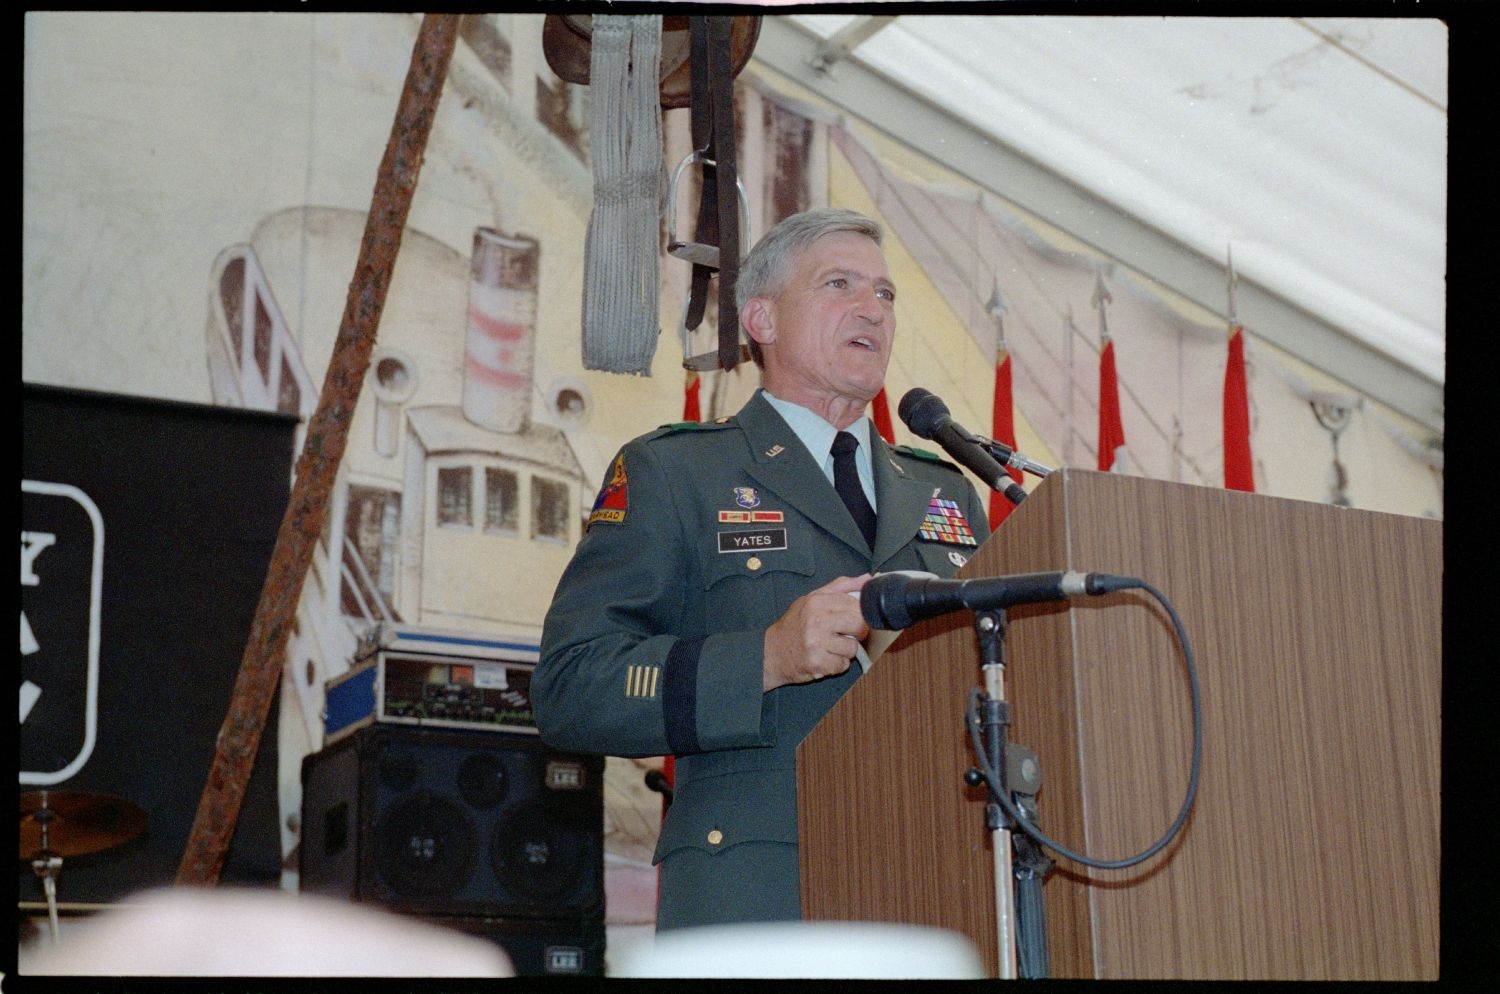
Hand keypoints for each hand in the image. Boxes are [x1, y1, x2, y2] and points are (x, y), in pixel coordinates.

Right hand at [762, 574, 871, 691]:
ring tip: (831, 647)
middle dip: (858, 631)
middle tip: (847, 634)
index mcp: (816, 602)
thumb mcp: (810, 599)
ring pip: (852, 648)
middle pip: (858, 624)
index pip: (854, 603)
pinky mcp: (817, 664)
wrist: (771, 653)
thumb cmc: (794, 625)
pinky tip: (825, 659)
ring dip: (845, 651)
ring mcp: (816, 643)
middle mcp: (816, 621)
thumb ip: (839, 587)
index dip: (858, 612)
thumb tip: (866, 578)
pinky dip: (837, 665)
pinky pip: (843, 665)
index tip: (851, 618)